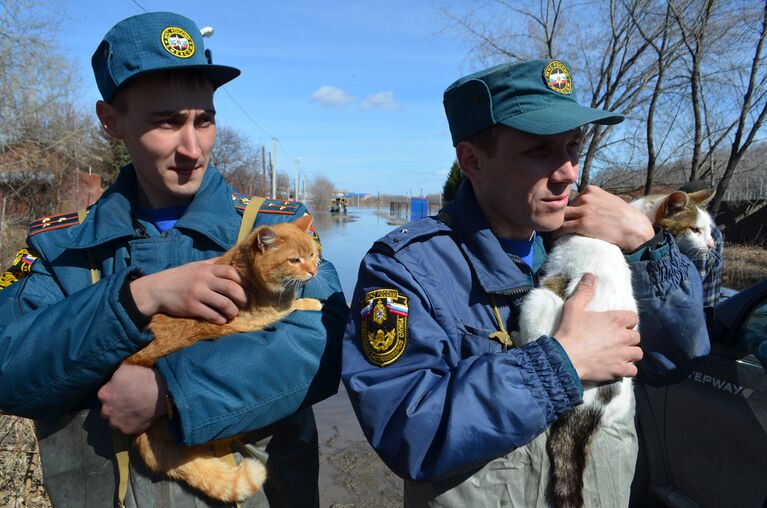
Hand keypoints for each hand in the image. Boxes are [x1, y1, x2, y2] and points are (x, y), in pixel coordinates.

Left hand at [98, 363, 167, 434]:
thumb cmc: (142, 378)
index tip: (123, 391)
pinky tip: (139, 417)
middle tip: (128, 402)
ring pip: (115, 421)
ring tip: (133, 411)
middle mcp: (106, 411)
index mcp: (104, 394)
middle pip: (107, 410)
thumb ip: (115, 374)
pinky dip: (131, 424)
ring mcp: (117, 423)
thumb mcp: (125, 368)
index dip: (114, 392)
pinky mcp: (128, 431)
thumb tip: (113, 373)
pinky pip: (127, 428)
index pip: (104, 394)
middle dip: (115, 407)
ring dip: (121, 417)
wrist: (161, 394)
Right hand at [130, 258, 247, 323]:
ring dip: (233, 311)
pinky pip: (212, 315)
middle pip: (231, 288)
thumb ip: (213, 263)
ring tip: (234, 313)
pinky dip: (220, 319)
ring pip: (224, 304)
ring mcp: (197, 294)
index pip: (231, 271)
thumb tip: (230, 258)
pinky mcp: (191, 307)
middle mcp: (203, 279)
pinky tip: (221, 320)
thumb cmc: (179, 277)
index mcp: (206, 269)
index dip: (244, 281)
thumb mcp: (195, 265)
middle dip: (243, 297)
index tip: (250, 289)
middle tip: (246, 303)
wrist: (156, 289)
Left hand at [554, 185, 653, 250]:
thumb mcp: (607, 200)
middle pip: (564, 207)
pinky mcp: (582, 223)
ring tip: (554, 233)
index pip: (572, 199)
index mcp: (591, 190)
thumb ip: (594, 200)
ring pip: (561, 217)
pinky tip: (556, 238)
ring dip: (556, 225)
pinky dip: (556, 234)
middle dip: (561, 217)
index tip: (570, 219)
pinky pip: (562, 228)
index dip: (571, 210)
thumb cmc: (623, 216)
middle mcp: (585, 197)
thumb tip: (583, 206)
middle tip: (557, 227)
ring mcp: (583, 210)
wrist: (633, 227)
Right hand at [554, 273, 642, 381]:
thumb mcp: (573, 307)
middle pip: (636, 336)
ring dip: (630, 353)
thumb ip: (584, 291)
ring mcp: (622, 355)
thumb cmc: (569, 331)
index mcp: (615, 320)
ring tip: (620, 354)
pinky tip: (619, 367)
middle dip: (628, 337)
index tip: (617, 324)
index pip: (633, 318)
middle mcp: (623, 337)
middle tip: (616, 340)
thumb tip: (591, 275)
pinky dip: (628, 369)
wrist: (565, 358)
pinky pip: (633, 370)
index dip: (626, 321)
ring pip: (638, 353)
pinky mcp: (618, 370)